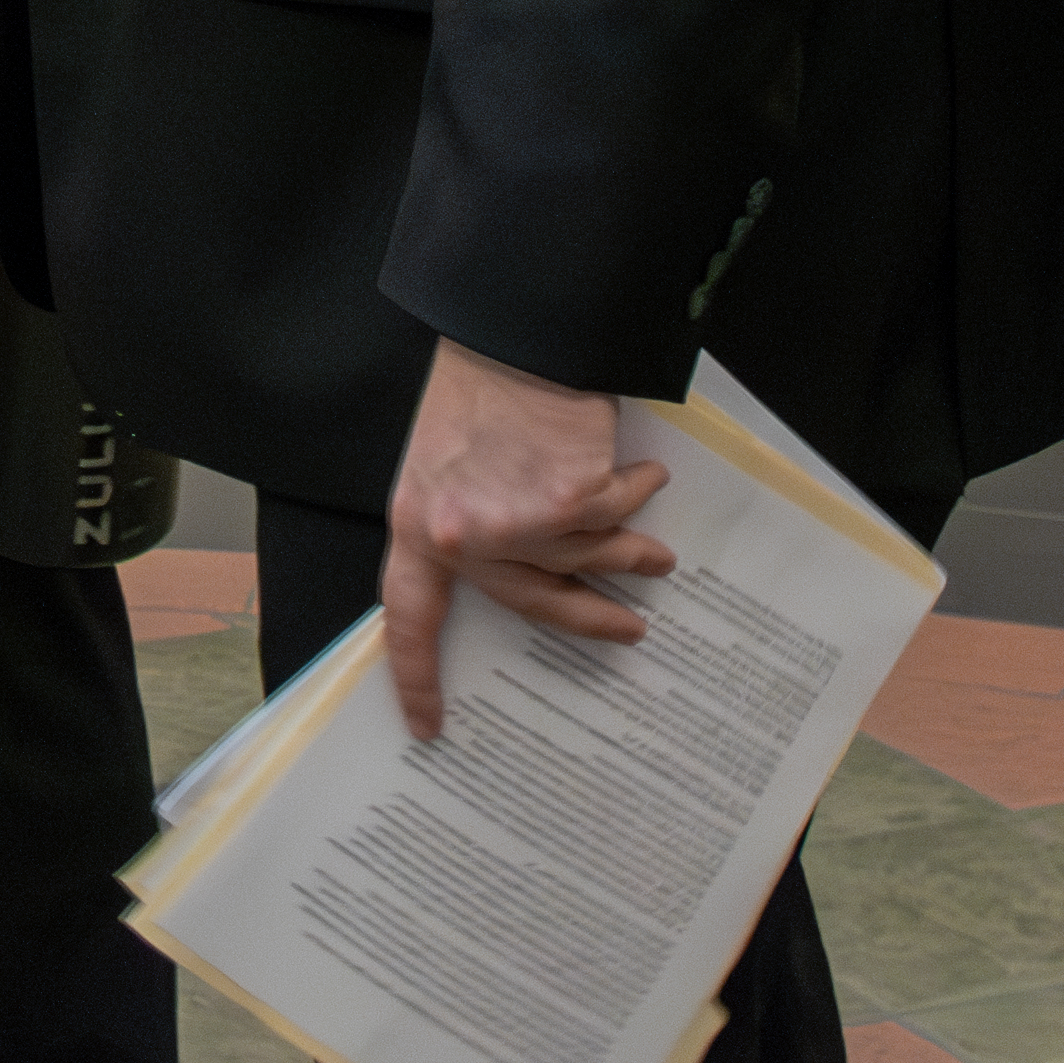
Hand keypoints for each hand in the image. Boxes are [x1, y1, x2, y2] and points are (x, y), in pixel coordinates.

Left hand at [379, 335, 673, 740]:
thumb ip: (468, 526)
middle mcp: (460, 536)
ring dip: (628, 554)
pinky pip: (613, 517)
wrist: (507, 334)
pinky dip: (633, 496)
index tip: (428, 727)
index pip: (408, 618)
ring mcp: (514, 523)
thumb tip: (520, 579)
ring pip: (586, 559)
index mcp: (417, 528)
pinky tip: (642, 478)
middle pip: (534, 602)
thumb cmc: (477, 396)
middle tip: (627, 632)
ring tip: (655, 556)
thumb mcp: (442, 467)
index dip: (416, 674)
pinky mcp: (565, 503)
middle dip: (589, 620)